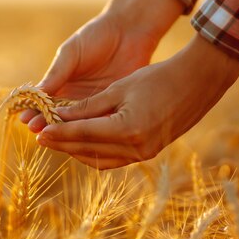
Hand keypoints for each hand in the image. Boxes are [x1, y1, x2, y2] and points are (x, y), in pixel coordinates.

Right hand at [21, 0, 183, 131]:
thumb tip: (36, 93)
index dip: (34, 110)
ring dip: (66, 131)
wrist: (129, 31)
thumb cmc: (96, 36)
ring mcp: (94, 104)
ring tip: (55, 136)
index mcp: (62, 84)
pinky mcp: (113, 106)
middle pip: (58, 117)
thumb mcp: (71, 53)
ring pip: (78, 123)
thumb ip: (56, 73)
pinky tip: (83, 135)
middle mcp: (76, 98)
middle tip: (36, 130)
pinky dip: (91, 129)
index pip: (44, 102)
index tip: (25, 119)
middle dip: (46, 124)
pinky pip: (100, 121)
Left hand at [36, 35, 238, 168]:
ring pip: (99, 159)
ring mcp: (144, 154)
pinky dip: (95, 153)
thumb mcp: (119, 89)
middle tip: (42, 138)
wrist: (198, 82)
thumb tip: (60, 116)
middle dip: (63, 144)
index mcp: (127, 129)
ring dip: (77, 151)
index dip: (59, 133)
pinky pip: (114, 160)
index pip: (82, 134)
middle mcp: (136, 148)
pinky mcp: (148, 153)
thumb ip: (88, 106)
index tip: (40, 131)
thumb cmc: (157, 78)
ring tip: (58, 141)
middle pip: (88, 150)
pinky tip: (82, 144)